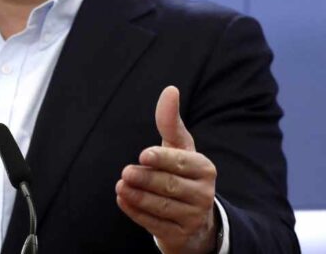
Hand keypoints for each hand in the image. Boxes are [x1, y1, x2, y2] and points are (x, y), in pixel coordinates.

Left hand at [116, 86, 217, 253]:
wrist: (194, 219)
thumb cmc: (182, 174)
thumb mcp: (180, 148)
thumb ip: (171, 122)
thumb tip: (170, 89)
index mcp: (205, 169)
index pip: (183, 163)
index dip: (163, 159)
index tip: (143, 155)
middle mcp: (204, 194)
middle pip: (170, 186)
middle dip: (146, 179)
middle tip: (126, 172)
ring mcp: (193, 217)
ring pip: (162, 207)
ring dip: (138, 197)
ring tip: (120, 186)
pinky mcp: (180, 235)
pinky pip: (156, 224)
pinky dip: (137, 213)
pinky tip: (123, 200)